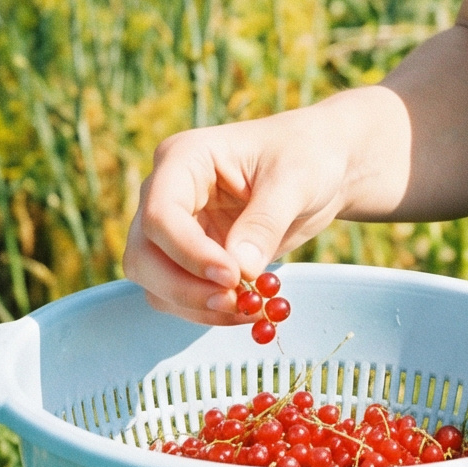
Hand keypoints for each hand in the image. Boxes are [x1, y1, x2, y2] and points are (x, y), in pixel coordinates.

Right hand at [124, 107, 357, 321]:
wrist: (323, 166)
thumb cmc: (307, 155)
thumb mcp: (295, 181)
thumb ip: (264, 222)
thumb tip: (240, 269)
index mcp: (184, 158)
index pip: (161, 214)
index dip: (188, 252)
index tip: (231, 276)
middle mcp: (167, 192)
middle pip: (144, 254)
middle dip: (183, 287)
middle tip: (234, 302)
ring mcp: (175, 227)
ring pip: (153, 281)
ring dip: (194, 304)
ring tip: (249, 308)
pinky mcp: (189, 256)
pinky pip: (178, 294)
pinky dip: (206, 311)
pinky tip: (246, 310)